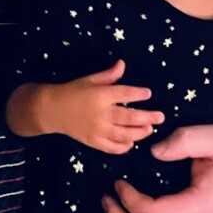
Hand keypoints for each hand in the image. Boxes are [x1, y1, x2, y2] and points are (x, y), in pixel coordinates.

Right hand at [36, 60, 163, 152]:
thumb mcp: (89, 80)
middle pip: (128, 117)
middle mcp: (100, 114)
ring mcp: (97, 130)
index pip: (123, 94)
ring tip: (149, 130)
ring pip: (123, 134)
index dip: (137, 94)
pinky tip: (131, 143)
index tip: (149, 93)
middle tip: (160, 117)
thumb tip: (123, 64)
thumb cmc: (72, 92)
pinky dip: (123, 147)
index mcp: (100, 95)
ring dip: (139, 133)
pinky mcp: (92, 142)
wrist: (51, 110)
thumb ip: (108, 75)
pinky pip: (111, 147)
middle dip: (147, 117)